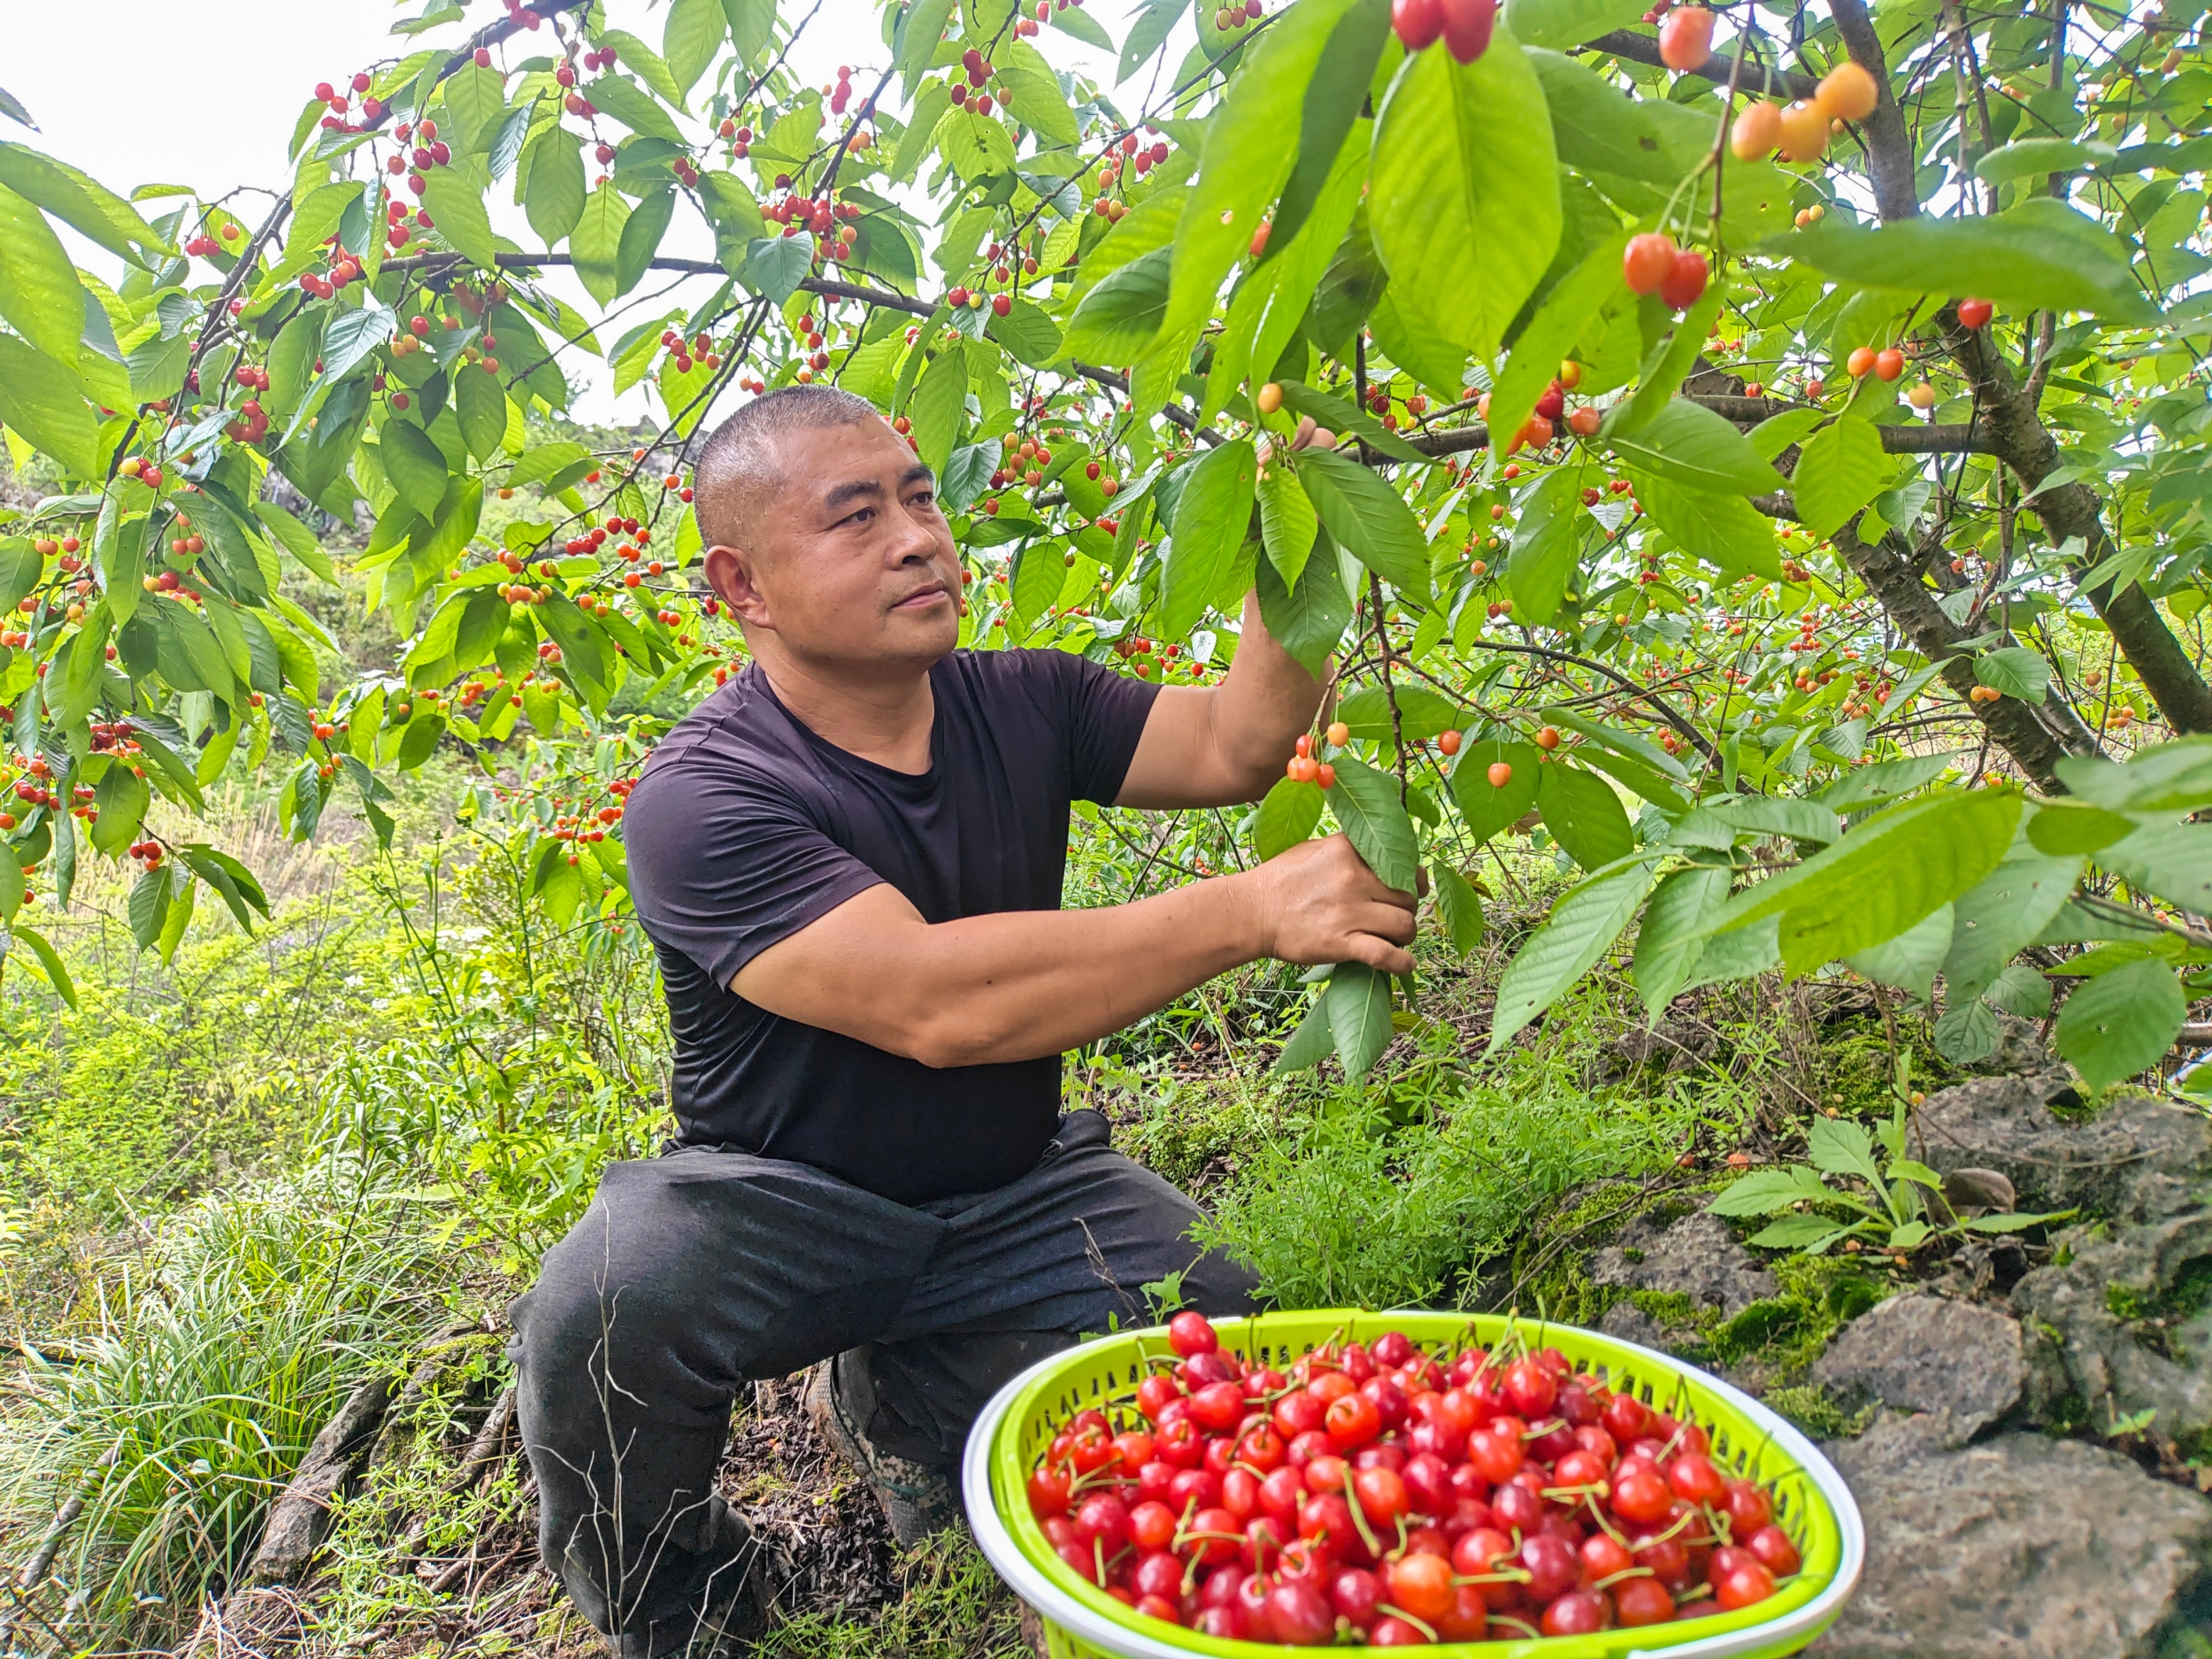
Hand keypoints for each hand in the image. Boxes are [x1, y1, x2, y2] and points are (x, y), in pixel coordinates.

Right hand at [1242, 833, 1417, 973]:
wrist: (1250, 912)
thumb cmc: (1279, 881)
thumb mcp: (1314, 850)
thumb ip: (1347, 850)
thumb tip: (1376, 857)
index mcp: (1348, 851)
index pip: (1400, 863)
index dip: (1411, 880)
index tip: (1408, 890)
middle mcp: (1354, 878)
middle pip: (1408, 897)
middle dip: (1407, 910)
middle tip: (1394, 919)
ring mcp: (1349, 911)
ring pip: (1405, 925)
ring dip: (1406, 935)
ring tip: (1395, 940)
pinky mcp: (1342, 942)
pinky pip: (1387, 955)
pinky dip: (1402, 963)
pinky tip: (1405, 964)